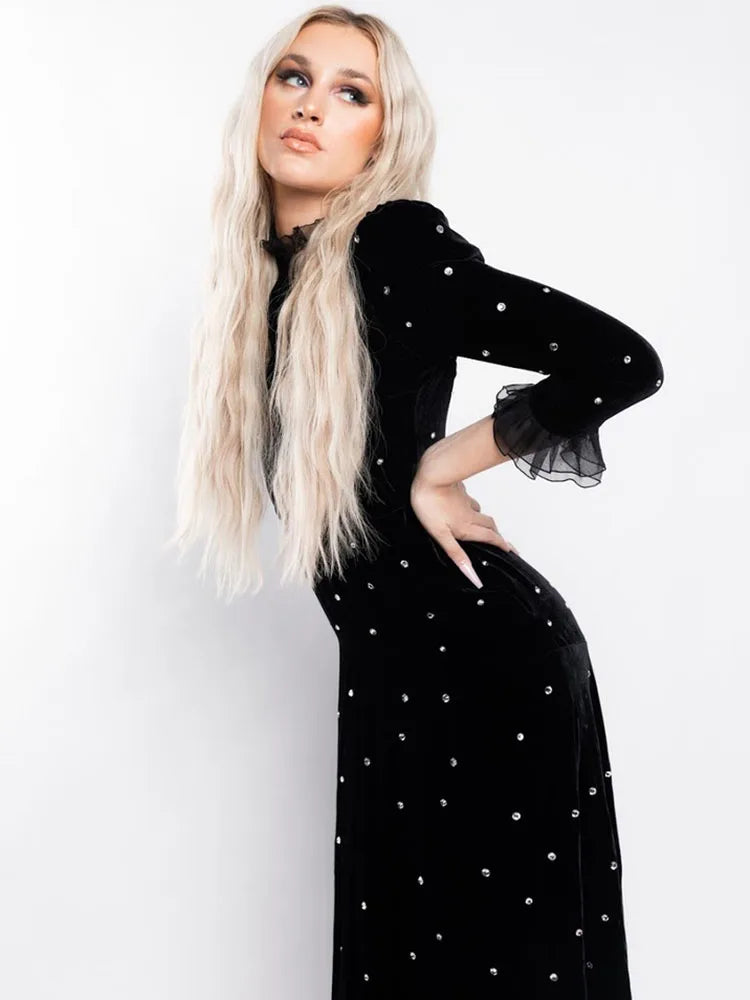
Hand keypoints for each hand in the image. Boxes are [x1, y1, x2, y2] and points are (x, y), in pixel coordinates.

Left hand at [409, 474, 519, 588]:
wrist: (431, 476)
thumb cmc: (430, 504)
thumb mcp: (441, 535)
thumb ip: (457, 554)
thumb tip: (472, 575)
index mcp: (466, 527)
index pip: (490, 538)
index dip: (502, 545)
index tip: (512, 551)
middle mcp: (470, 514)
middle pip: (490, 526)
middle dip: (498, 535)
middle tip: (503, 542)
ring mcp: (465, 501)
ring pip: (480, 513)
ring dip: (486, 521)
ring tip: (486, 527)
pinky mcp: (459, 491)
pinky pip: (469, 500)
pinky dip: (471, 506)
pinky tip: (465, 506)